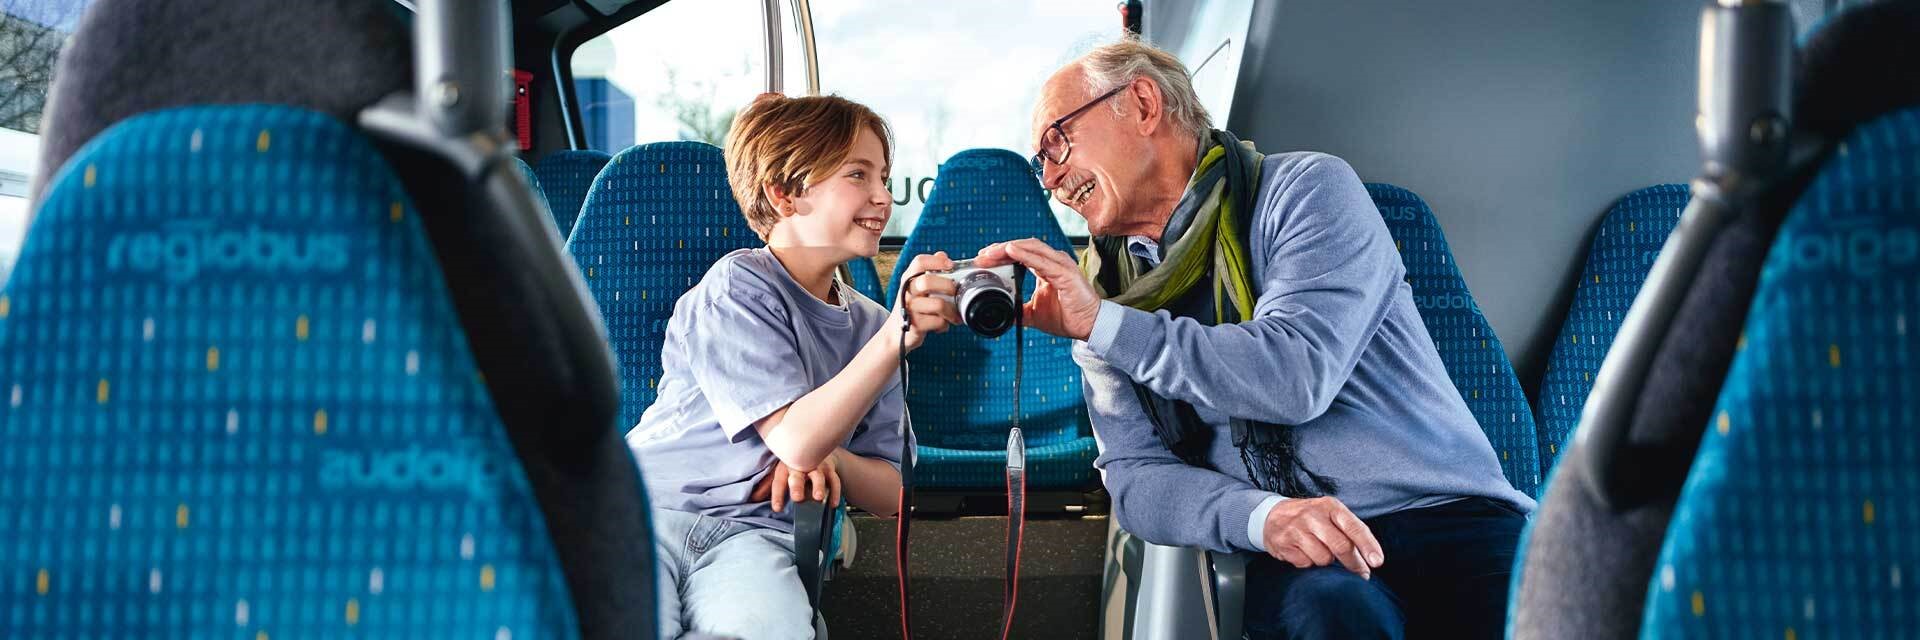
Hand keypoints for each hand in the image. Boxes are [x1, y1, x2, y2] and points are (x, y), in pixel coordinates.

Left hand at [751, 454, 841, 512]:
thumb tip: (753, 498)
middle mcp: (801, 464)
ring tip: (818, 498)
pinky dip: (835, 492)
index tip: (777, 508)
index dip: (777, 494)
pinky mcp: (830, 469)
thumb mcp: (780, 471)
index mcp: (785, 465)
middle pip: (798, 474)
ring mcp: (817, 466)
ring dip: (819, 486)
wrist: (817, 447)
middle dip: (797, 485)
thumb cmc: (795, 463)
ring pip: (818, 475)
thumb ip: (768, 485)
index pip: (778, 480)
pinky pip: (834, 480)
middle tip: (797, 497)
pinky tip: (833, 504)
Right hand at [892, 251, 960, 351]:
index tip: (950, 264)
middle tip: (955, 292)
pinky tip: (942, 325)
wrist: (896, 333)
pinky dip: (945, 325)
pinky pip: (939, 322)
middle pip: (928, 282)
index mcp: (909, 279)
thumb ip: (931, 271)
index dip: (936, 261)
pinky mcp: (915, 325)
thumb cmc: (913, 308)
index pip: (919, 262)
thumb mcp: (918, 288)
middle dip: (947, 286)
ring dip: (951, 311)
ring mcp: (910, 309)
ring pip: (938, 304)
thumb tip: (942, 254)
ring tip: (953, 315)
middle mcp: (907, 291)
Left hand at [973, 238, 1100, 340]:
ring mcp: (1060, 264)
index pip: (1020, 253)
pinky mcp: (1066, 273)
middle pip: (1022, 246)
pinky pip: (1042, 261)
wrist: (1089, 326)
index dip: (1000, 253)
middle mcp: (1053, 262)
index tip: (982, 259)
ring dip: (1009, 249)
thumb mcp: (1034, 313)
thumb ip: (1018, 308)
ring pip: (1031, 248)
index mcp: (1045, 268)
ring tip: (990, 253)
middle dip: (1000, 249)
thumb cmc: (1068, 316)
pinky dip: (1025, 255)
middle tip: (981, 255)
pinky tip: (1011, 253)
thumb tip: (1001, 311)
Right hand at [1262, 496, 1384, 578]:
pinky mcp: (1283, 543)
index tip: (1377, 561)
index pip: (1353, 527)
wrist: (1271, 515)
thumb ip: (1350, 531)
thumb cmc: (1311, 518)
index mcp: (1330, 506)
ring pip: (1323, 558)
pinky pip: (1305, 564)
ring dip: (1326, 561)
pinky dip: (1308, 563)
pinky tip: (1304, 552)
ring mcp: (1296, 529)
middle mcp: (1313, 516)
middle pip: (1341, 546)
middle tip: (1362, 574)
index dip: (1368, 545)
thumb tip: (1370, 559)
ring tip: (1320, 552)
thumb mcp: (1331, 514)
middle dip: (1354, 564)